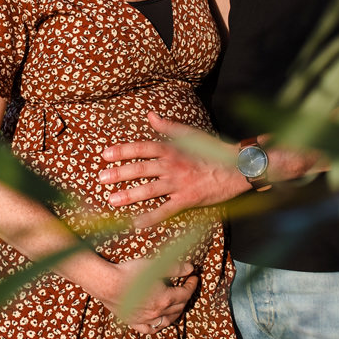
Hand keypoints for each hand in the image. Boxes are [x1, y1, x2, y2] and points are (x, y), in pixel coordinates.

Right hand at [93, 258, 198, 332]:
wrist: (106, 283)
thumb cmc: (129, 273)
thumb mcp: (154, 266)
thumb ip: (174, 268)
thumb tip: (190, 268)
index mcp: (165, 299)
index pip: (185, 294)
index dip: (191, 285)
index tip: (193, 278)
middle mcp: (157, 313)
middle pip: (178, 307)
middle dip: (185, 297)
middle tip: (186, 287)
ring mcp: (145, 319)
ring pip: (167, 321)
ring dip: (175, 313)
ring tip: (177, 305)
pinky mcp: (133, 322)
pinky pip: (149, 329)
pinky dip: (157, 326)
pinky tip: (158, 321)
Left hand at [98, 113, 249, 229]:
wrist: (238, 168)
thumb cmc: (213, 151)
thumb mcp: (190, 135)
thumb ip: (168, 126)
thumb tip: (150, 115)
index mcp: (173, 149)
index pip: (142, 148)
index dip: (122, 150)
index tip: (105, 154)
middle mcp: (173, 165)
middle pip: (141, 168)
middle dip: (119, 173)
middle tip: (100, 178)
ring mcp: (179, 184)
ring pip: (149, 189)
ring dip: (129, 194)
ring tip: (111, 199)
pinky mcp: (187, 200)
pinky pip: (165, 210)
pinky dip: (150, 218)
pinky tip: (136, 223)